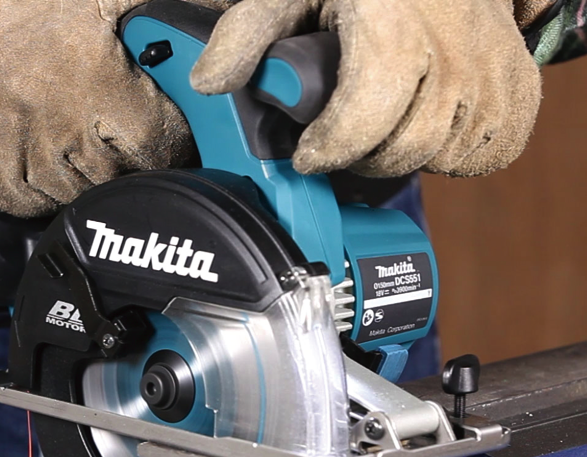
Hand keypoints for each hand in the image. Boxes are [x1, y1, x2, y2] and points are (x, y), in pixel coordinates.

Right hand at [0, 0, 226, 216]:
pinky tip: (52, 173)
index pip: (161, 148)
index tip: (181, 150)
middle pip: (121, 178)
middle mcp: (62, 131)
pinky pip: (26, 205)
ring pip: (76, 197)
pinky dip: (45, 198)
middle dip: (137, 168)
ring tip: (94, 158)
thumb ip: (170, 4)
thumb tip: (225, 12)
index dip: (177, 151)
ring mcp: (20, 154)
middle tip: (136, 152)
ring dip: (93, 184)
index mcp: (100, 87)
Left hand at [192, 0, 550, 177]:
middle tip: (342, 141)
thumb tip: (207, 82)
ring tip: (384, 127)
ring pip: (443, 157)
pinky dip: (458, 154)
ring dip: (406, 155)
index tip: (308, 154)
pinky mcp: (515, 85)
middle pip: (401, 151)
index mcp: (390, 31)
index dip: (328, 149)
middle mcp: (448, 55)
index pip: (362, 121)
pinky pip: (490, 153)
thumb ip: (247, 34)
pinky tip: (432, 127)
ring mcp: (489, 72)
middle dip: (361, 159)